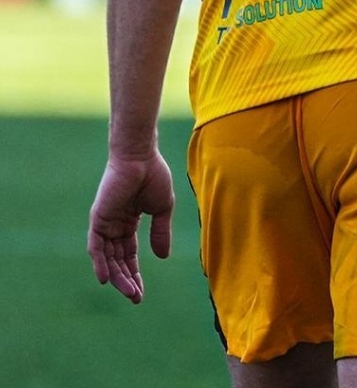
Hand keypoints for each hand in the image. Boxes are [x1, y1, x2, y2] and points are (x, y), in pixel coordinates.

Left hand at [87, 152, 174, 303]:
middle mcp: (114, 225)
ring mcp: (105, 222)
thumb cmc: (153, 175)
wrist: (141, 157)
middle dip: (127, 280)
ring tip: (129, 293)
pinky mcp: (98, 218)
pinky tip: (107, 279)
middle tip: (136, 298)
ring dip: (117, 276)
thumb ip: (161, 232)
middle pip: (118, 260)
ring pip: (107, 257)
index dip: (134, 273)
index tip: (141, 293)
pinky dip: (99, 263)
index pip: (129, 254)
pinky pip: (95, 246)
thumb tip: (163, 258)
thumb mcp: (162, 209)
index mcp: (128, 222)